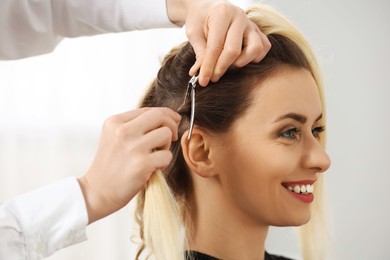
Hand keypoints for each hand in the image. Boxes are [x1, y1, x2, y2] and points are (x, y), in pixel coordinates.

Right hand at [78, 108, 180, 223]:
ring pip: (166, 134)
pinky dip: (164, 163)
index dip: (166, 115)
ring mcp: (133, 147)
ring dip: (166, 146)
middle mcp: (123, 131)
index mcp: (115, 122)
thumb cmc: (110, 166)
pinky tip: (153, 169)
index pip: (149, 109)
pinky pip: (167, 156)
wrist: (96, 193)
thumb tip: (170, 118)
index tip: (173, 123)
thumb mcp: (115, 137)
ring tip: (154, 156)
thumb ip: (136, 125)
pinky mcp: (142, 164)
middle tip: (171, 138)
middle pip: (160, 116)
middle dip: (171, 125)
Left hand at [170, 0, 270, 85]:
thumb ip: (200, 53)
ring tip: (228, 64)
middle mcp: (239, 17)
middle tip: (213, 77)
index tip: (203, 80)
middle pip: (234, 50)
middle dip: (221, 68)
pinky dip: (255, 57)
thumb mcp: (194, 33)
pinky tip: (241, 59)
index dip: (209, 66)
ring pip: (255, 48)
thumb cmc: (200, 19)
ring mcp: (250, 24)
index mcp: (222, 14)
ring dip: (242, 62)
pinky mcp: (257, 30)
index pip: (216, 46)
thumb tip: (200, 74)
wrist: (208, 7)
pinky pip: (264, 46)